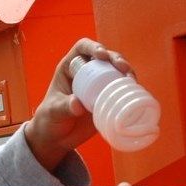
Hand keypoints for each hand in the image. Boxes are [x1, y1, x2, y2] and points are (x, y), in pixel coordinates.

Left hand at [24, 38, 132, 170]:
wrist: (58, 138)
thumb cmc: (50, 120)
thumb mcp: (54, 112)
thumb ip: (64, 107)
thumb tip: (78, 105)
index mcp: (70, 68)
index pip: (83, 49)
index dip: (94, 47)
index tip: (102, 56)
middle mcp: (86, 73)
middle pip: (104, 58)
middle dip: (116, 58)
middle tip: (123, 69)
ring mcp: (98, 87)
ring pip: (115, 72)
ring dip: (126, 72)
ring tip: (131, 79)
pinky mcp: (107, 101)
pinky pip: (120, 91)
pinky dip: (129, 90)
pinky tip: (135, 92)